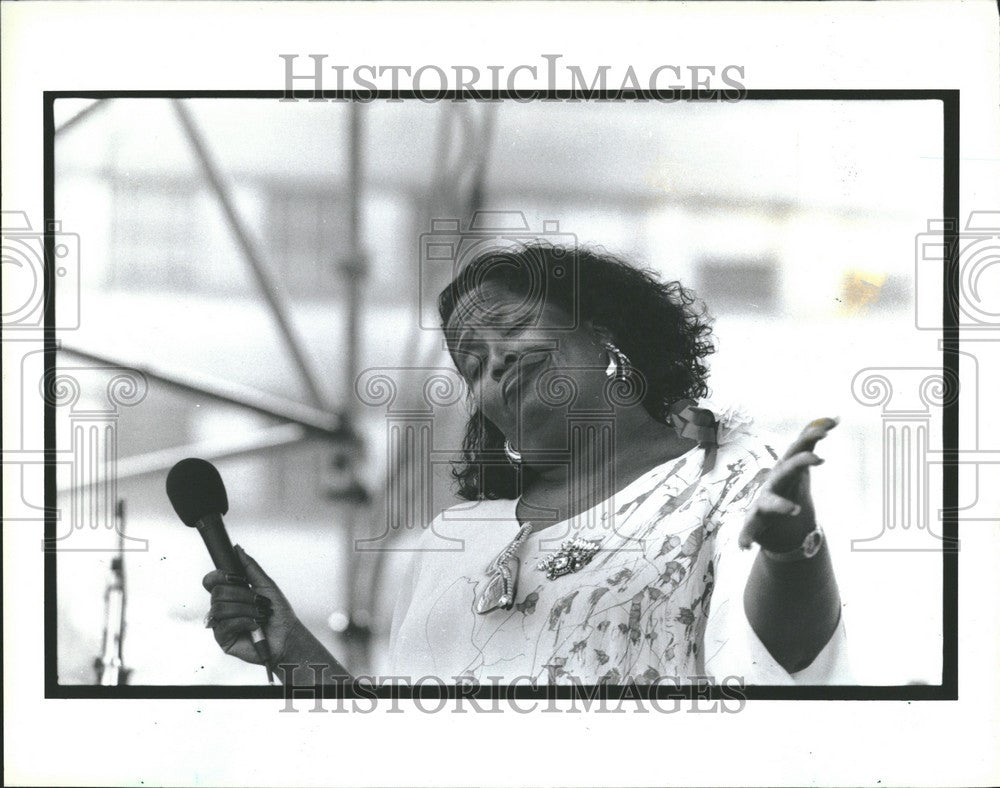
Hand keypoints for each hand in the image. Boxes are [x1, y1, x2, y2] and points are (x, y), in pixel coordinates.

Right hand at [202, 545, 298, 664]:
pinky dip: (244, 622)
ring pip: (220, 608)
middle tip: (258, 601)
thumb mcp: (266, 585)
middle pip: (217, 593)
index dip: (217, 576)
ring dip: (245, 609)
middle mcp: (222, 608)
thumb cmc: (278, 613)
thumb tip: (237, 549)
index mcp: (230, 594)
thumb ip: (250, 567)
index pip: (211, 581)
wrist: (287, 637)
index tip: (235, 577)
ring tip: (260, 614)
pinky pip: (224, 625)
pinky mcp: (222, 639)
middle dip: (242, 595)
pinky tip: (254, 625)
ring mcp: (221, 624)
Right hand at [739, 416, 838, 552]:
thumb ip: (811, 440)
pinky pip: (748, 530)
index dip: (809, 439)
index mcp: (785, 469)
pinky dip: (745, 537)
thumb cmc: (787, 488)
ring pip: (770, 503)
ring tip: (793, 510)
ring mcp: (763, 504)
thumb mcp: (800, 465)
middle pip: (786, 471)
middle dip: (798, 464)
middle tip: (817, 459)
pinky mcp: (755, 524)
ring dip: (780, 505)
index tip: (827, 430)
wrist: (775, 518)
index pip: (797, 450)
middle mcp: (773, 483)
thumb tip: (834, 416)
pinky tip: (743, 546)